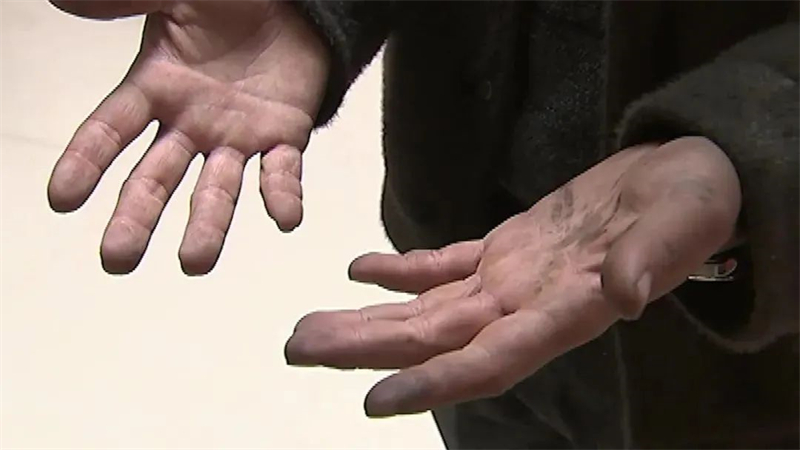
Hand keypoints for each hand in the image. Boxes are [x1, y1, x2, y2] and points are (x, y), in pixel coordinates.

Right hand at [47, 0, 329, 273]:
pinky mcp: (285, 137)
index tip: (62, 199)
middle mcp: (193, 124)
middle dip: (137, 217)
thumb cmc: (230, 3)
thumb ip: (127, 2)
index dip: (86, 162)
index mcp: (157, 88)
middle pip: (157, 179)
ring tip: (195, 263)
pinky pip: (284, 173)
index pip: (111, 132)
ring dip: (208, 226)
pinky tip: (285, 219)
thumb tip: (60, 3)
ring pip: (217, 191)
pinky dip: (283, 196)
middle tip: (117, 260)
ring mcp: (238, 137)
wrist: (294, 6)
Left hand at [285, 137, 741, 416]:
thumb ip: (649, 260)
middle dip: (367, 347)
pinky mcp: (508, 248)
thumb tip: (624, 296)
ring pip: (429, 308)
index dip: (435, 382)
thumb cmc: (693, 202)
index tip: (373, 399)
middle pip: (435, 338)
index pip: (490, 359)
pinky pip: (446, 264)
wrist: (680, 178)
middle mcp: (526, 307)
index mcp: (566, 310)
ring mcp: (511, 280)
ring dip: (368, 317)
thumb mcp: (683, 224)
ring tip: (308, 325)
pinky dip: (402, 269)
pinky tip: (359, 269)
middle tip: (298, 346)